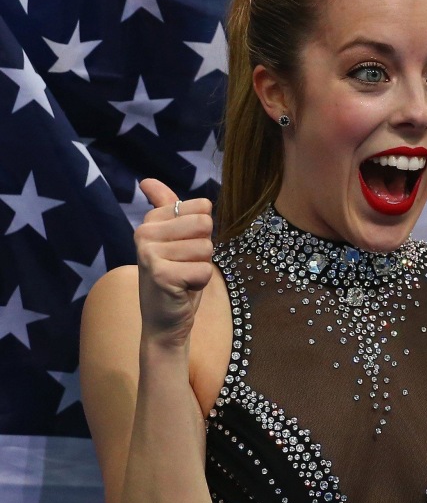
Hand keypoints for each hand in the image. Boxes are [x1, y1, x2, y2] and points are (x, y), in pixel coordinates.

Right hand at [135, 178, 213, 343]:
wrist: (163, 322)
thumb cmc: (174, 279)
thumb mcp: (173, 240)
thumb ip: (166, 207)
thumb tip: (147, 180)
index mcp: (151, 221)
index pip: (202, 208)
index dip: (202, 233)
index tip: (182, 250)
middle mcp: (144, 233)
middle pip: (205, 225)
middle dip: (204, 249)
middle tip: (184, 265)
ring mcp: (149, 253)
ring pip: (206, 248)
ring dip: (201, 267)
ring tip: (182, 277)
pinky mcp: (160, 274)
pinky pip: (204, 269)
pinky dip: (200, 283)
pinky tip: (182, 289)